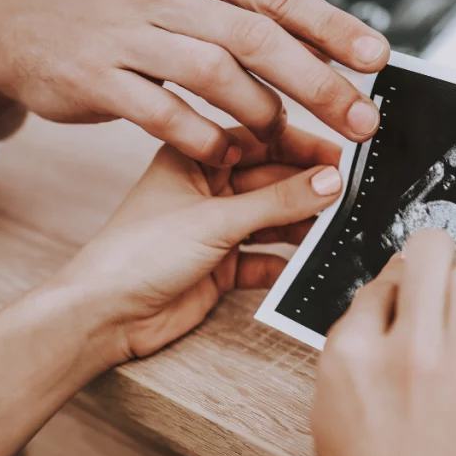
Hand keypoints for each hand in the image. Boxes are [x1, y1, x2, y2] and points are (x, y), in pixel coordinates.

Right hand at [0, 0, 388, 163]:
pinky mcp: (97, 78)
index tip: (376, 57)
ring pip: (214, 73)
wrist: (9, 24)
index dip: (331, 26)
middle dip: (318, 81)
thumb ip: (231, 14)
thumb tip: (309, 43)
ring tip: (284, 139)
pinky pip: (163, 113)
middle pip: (257, 36)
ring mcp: (127, 34)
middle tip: (359, 118)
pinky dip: (203, 138)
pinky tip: (225, 154)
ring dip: (261, 113)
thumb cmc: (108, 13)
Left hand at [50, 126, 343, 365]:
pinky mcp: (221, 267)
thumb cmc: (136, 254)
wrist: (105, 315)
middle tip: (350, 193)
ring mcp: (215, 229)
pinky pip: (265, 258)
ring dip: (302, 224)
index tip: (342, 153)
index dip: (302, 144)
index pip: (260, 140)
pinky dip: (287, 262)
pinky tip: (310, 262)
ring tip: (338, 225)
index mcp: (194, 158)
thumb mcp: (215, 219)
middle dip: (308, 186)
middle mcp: (207, 190)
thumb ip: (277, 202)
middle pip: (271, 180)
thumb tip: (328, 182)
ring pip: (272, 219)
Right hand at [312, 230, 455, 455]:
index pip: (382, 279)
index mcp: (350, 357)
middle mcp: (404, 354)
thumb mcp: (333, 415)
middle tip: (444, 275)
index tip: (410, 294)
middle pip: (431, 253)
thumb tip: (386, 302)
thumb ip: (356, 352)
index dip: (399, 285)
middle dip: (437, 258)